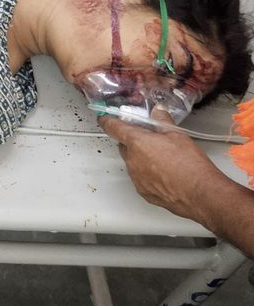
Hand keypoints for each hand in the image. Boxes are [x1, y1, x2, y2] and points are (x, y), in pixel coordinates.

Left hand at [99, 113, 233, 224]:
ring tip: (162, 159)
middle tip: (149, 140)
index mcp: (136, 142)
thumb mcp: (178, 135)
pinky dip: (147, 174)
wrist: (201, 195)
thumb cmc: (190, 165)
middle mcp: (131, 160)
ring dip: (141, 158)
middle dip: (133, 141)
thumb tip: (158, 111)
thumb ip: (163, 120)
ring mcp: (136, 177)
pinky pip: (139, 178)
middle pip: (124, 146)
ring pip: (132, 162)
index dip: (107, 121)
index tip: (104, 118)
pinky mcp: (143, 192)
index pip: (113, 127)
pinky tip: (163, 174)